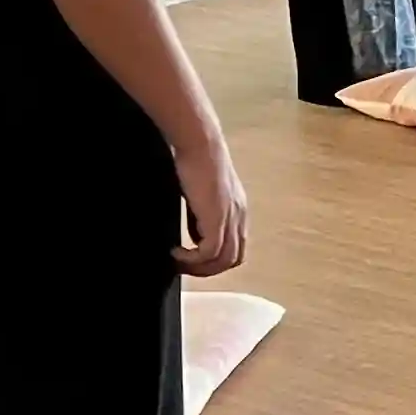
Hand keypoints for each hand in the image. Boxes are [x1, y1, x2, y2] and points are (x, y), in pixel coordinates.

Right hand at [173, 138, 248, 277]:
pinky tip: (175, 252)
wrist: (199, 144)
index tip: (193, 259)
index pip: (236, 247)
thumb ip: (201, 217)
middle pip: (233, 259)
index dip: (216, 259)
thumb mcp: (200, 197)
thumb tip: (192, 237)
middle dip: (208, 269)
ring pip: (223, 260)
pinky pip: (209, 252)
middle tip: (184, 267)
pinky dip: (191, 259)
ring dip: (199, 268)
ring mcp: (231, 218)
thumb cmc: (195, 162)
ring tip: (178, 264)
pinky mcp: (218, 218)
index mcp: (238, 211)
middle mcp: (240, 217)